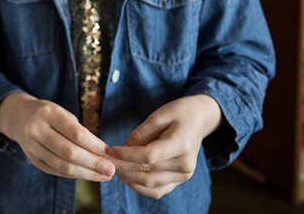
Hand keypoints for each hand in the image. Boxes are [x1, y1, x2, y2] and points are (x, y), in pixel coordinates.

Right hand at [0, 92, 114, 181]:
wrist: (20, 118)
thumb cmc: (49, 115)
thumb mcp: (63, 113)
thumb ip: (80, 131)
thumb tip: (103, 153)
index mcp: (48, 113)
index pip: (75, 133)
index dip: (94, 145)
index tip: (110, 153)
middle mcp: (37, 129)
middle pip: (69, 152)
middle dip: (93, 163)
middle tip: (111, 169)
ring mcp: (32, 146)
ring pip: (63, 166)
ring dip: (87, 173)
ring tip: (104, 175)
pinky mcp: (33, 160)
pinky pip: (57, 171)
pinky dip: (75, 174)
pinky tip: (88, 174)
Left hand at [106, 94, 222, 198]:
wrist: (198, 120)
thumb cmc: (178, 114)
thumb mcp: (157, 116)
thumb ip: (139, 134)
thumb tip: (121, 150)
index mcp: (181, 144)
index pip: (149, 156)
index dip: (126, 155)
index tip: (109, 150)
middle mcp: (185, 164)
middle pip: (147, 172)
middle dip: (122, 167)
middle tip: (104, 159)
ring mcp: (184, 175)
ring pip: (149, 184)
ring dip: (127, 177)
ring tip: (112, 166)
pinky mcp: (180, 180)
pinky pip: (157, 190)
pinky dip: (139, 187)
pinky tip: (126, 177)